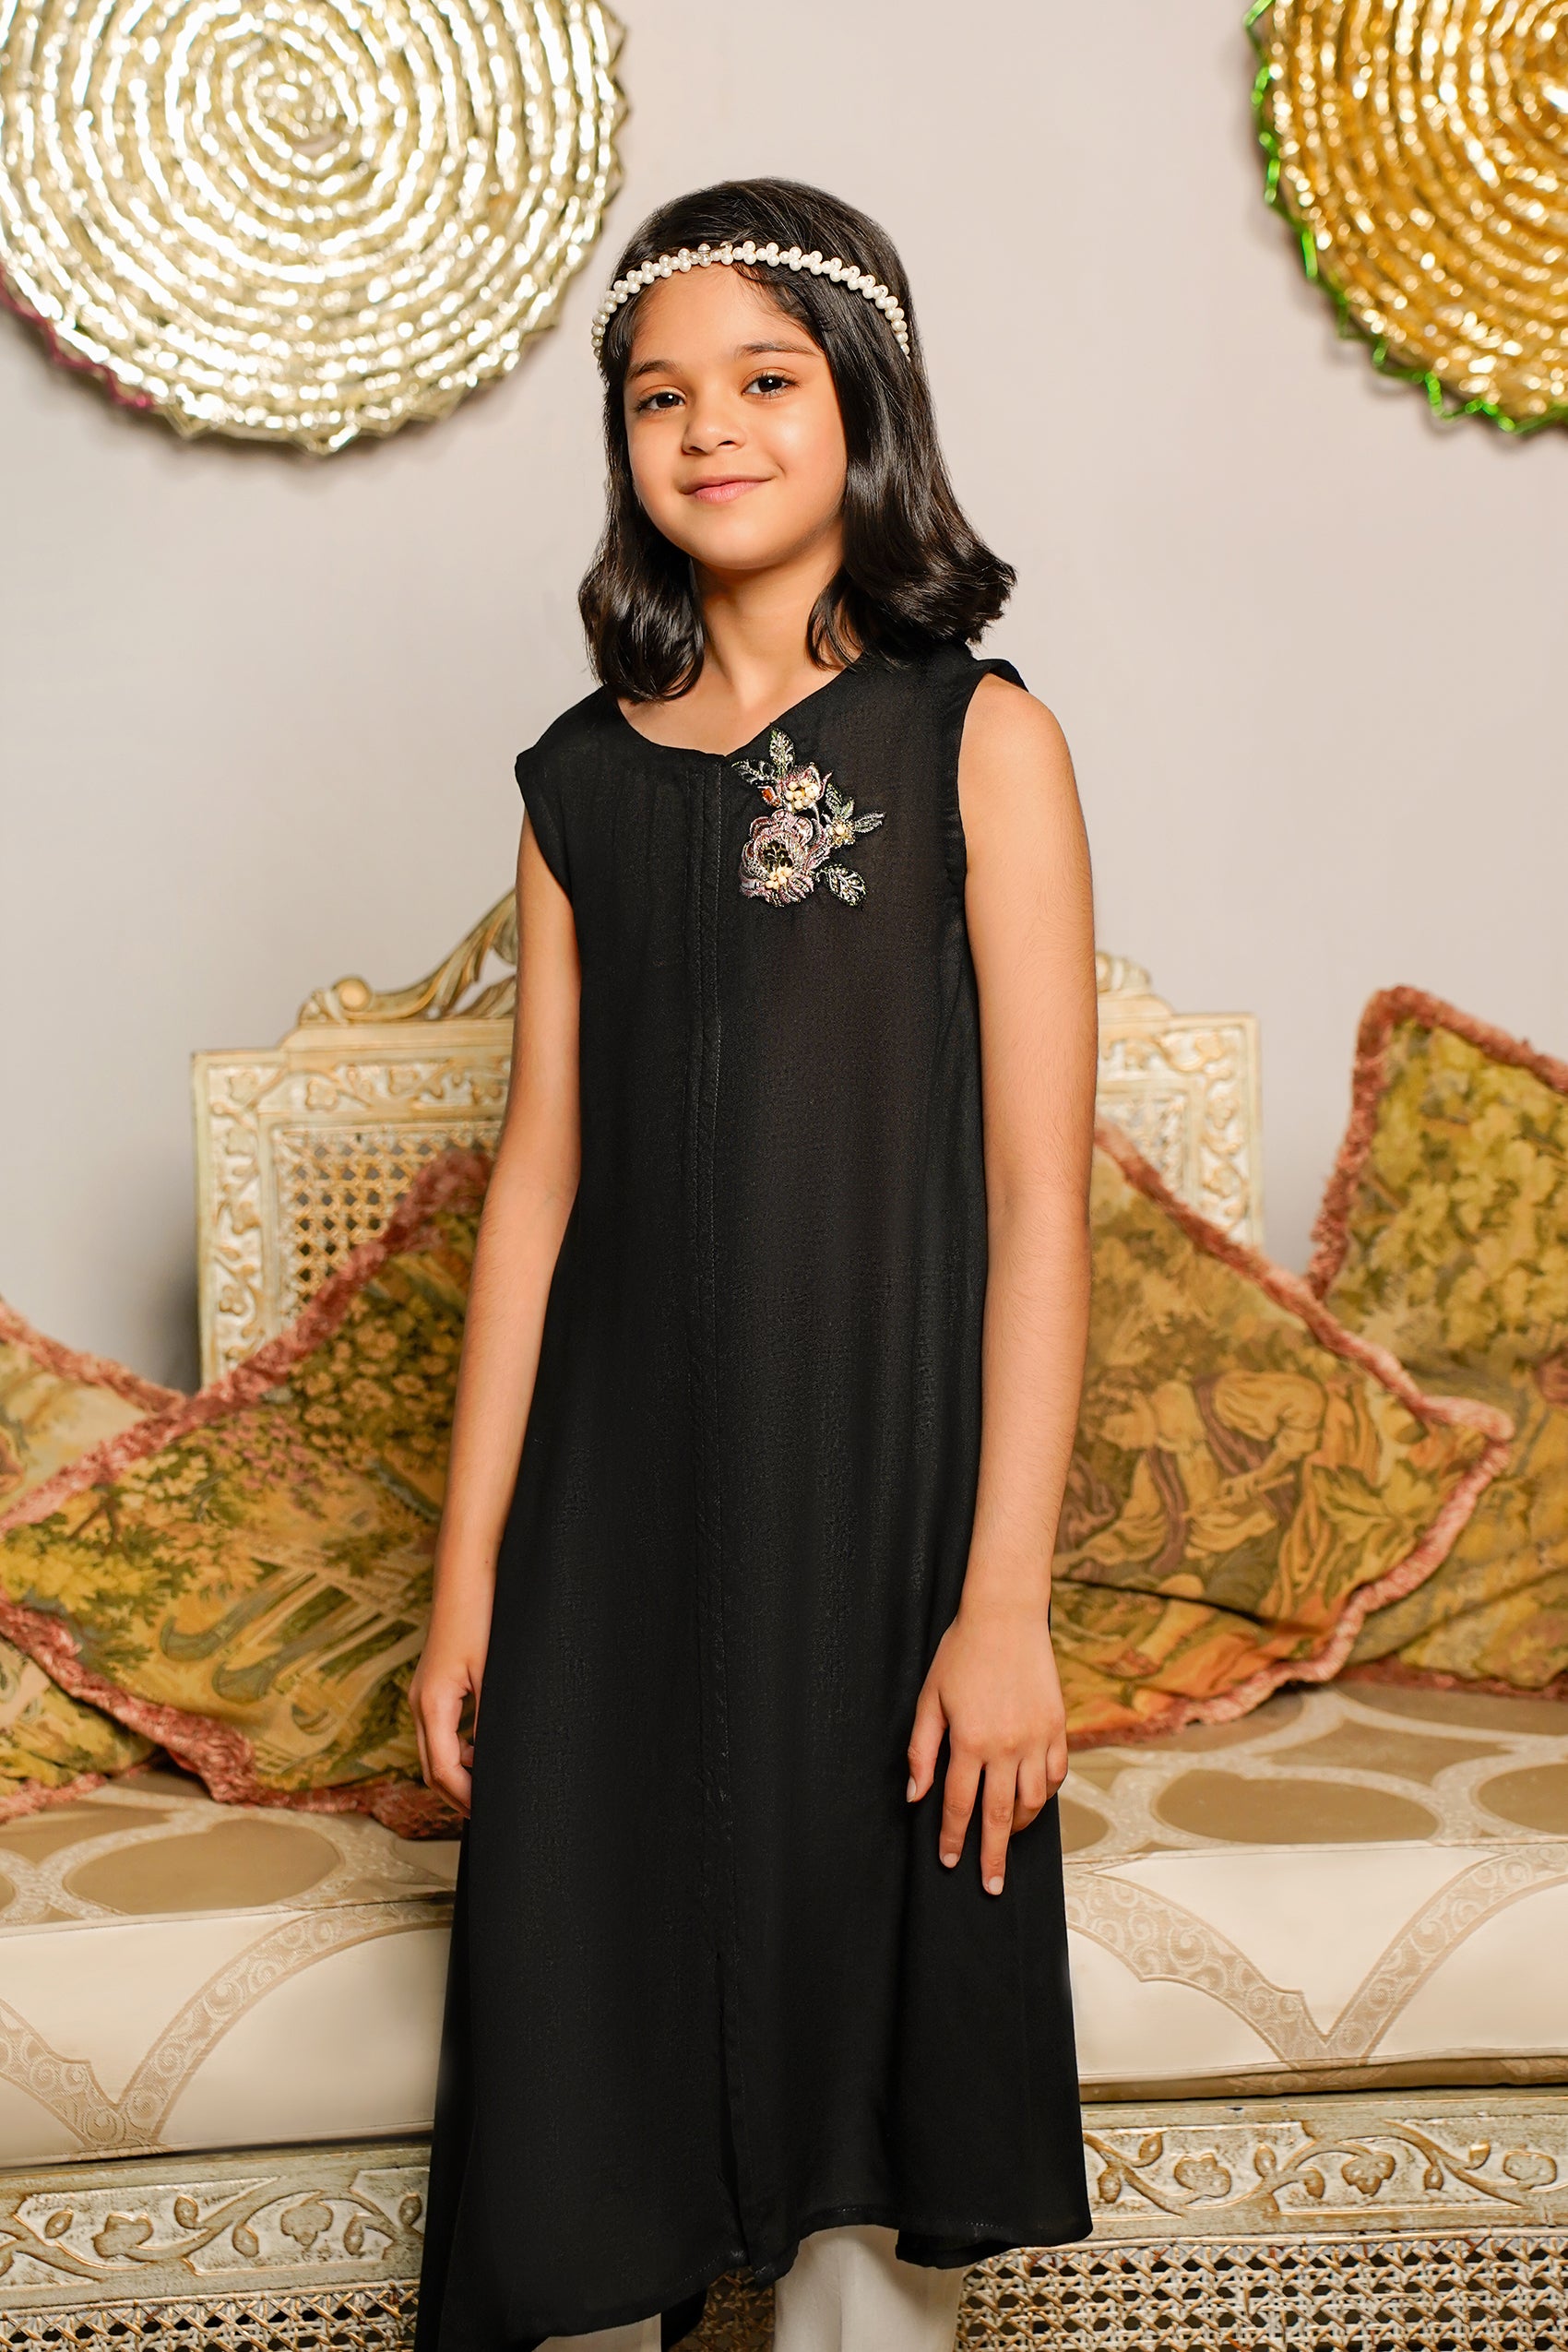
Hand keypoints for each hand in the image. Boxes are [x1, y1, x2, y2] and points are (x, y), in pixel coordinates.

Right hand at [409, 1613, 486, 1817]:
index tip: (491, 1812)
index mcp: (432, 1705)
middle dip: (457, 1794)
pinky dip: (456, 1749)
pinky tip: (482, 1748)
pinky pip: (439, 1730)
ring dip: (457, 1773)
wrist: (467, 1577)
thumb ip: (489, 1722)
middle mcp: (420, 1703)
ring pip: (434, 1751)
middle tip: (490, 1811)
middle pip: (431, 1768)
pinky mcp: (432, 1685)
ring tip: (489, 1785)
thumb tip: (496, 1761)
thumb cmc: (480, 1618)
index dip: (466, 1798)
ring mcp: (423, 1694)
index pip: (443, 1771)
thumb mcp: (492, 1675)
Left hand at [905, 1598, 1067, 1894]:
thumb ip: (922, 1751)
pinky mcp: (1057, 1728)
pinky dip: (1045, 1795)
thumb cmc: (960, 1655)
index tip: (949, 1860)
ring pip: (1032, 1801)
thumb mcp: (930, 1700)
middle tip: (989, 1887)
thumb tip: (915, 1796)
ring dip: (1019, 1827)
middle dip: (992, 1855)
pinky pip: (1055, 1776)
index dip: (951, 1836)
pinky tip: (1033, 1801)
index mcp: (970, 1741)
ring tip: (1008, 1841)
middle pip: (999, 1817)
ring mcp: (1036, 1738)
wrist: (1005, 1618)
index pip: (957, 1804)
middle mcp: (1006, 1746)